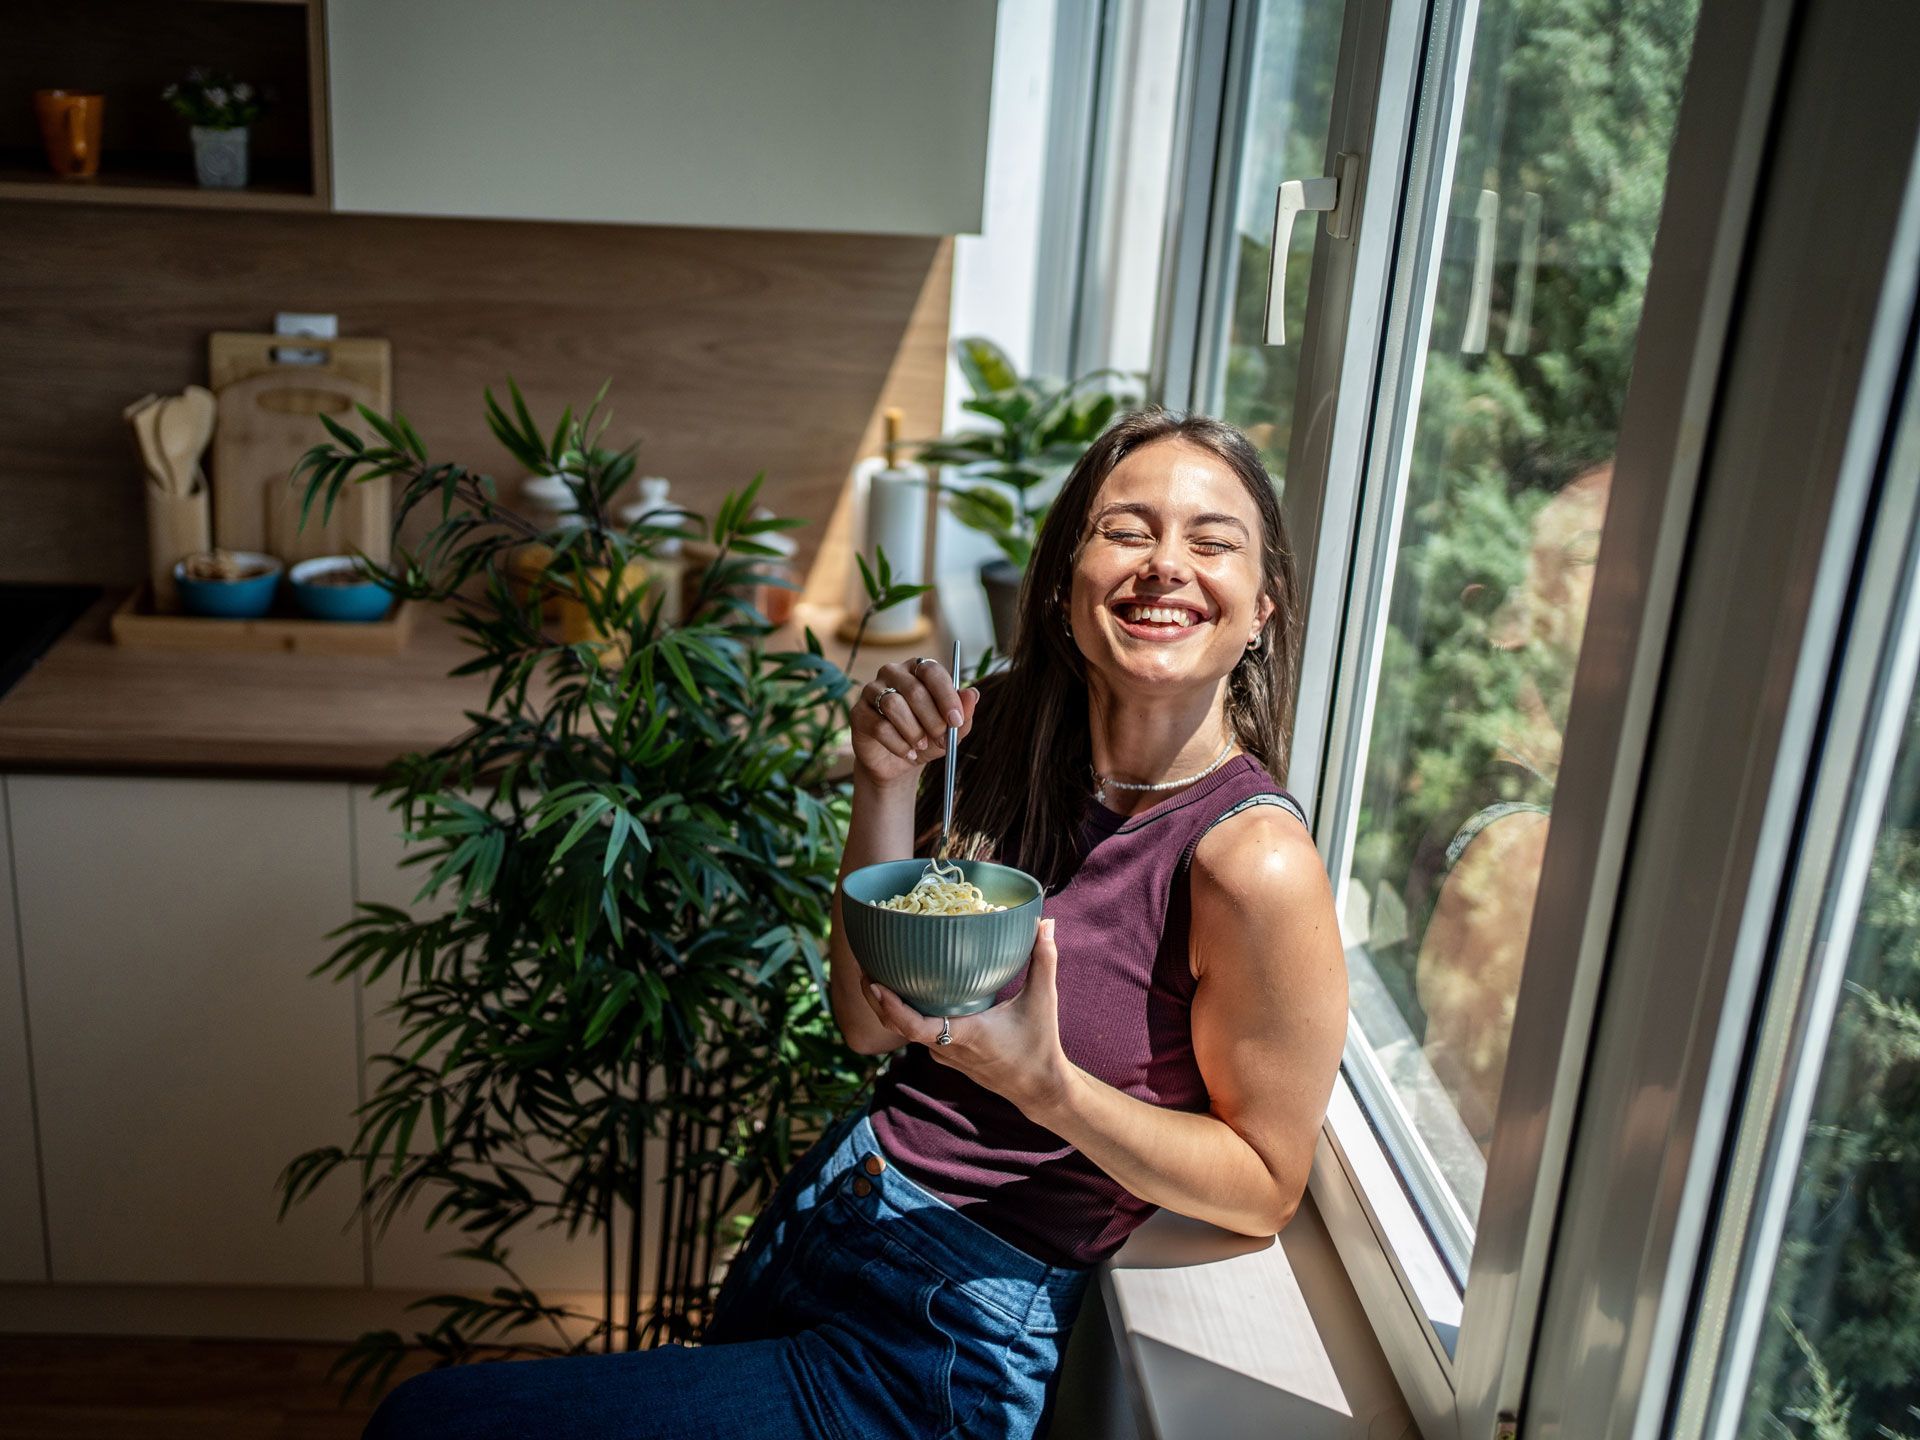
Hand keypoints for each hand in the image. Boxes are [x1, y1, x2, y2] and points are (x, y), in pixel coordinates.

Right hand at [851, 658, 978, 789]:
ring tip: (921, 746)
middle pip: (914, 690)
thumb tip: (972, 694)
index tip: (956, 721)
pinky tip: (907, 753)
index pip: (932, 671)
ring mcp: (872, 690)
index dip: (946, 696)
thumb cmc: (927, 738)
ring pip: (893, 706)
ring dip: (913, 732)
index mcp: (918, 669)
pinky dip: (898, 744)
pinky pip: (879, 726)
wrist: (898, 762)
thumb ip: (963, 713)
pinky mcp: (859, 712)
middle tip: (941, 739)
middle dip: (931, 720)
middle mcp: (893, 673)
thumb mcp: (951, 731)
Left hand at [866, 918, 1076, 1122]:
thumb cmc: (1039, 1046)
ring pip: (907, 1031)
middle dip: (878, 1000)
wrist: (1039, 1088)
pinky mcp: (949, 1057)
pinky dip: (907, 1015)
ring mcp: (946, 1056)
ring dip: (889, 1007)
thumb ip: (1043, 960)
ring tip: (877, 974)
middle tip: (865, 967)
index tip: (875, 984)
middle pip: (899, 1027)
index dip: (891, 1007)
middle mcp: (948, 1048)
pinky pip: (920, 1034)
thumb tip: (1046, 922)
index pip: (915, 1027)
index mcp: (964, 1035)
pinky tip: (908, 993)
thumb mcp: (1043, 1000)